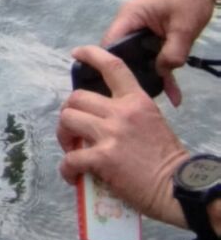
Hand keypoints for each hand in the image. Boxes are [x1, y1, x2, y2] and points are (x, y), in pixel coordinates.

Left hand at [58, 46, 187, 223]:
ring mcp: (110, 134)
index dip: (91, 55)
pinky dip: (67, 169)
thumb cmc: (167, 158)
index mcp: (136, 100)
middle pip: (76, 98)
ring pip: (67, 120)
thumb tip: (102, 119)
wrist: (176, 185)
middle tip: (73, 131)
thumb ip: (128, 113)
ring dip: (63, 136)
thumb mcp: (152, 121)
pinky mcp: (102, 158)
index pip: (112, 66)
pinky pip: (70, 158)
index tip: (77, 54)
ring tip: (72, 150)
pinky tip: (74, 176)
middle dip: (68, 113)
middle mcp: (121, 112)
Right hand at [102, 0, 220, 103]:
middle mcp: (130, 23)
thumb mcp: (183, 29)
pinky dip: (161, 68)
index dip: (109, 67)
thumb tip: (162, 74)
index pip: (110, 46)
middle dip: (131, 75)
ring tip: (154, 97)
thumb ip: (172, 54)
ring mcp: (142, 28)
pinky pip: (152, 54)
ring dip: (148, 74)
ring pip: (139, 57)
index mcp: (129, 17)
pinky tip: (172, 90)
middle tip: (137, 98)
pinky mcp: (154, 33)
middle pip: (122, 54)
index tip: (115, 89)